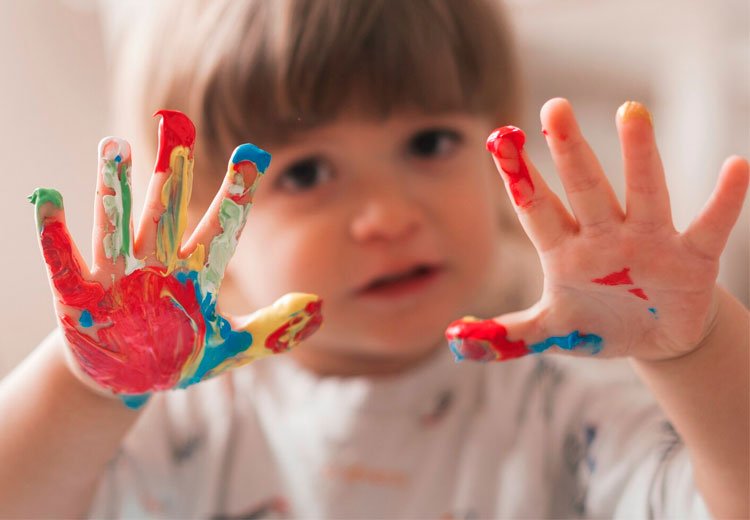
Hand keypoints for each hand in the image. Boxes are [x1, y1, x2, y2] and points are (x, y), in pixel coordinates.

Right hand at [31, 110, 321, 407]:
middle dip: (171, 174)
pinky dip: (55, 234)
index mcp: (194, 273)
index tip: (255, 155)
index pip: (221, 228)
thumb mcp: (229, 349)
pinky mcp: (77, 294)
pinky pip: (64, 260)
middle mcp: (157, 263)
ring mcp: (116, 275)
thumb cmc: (179, 357)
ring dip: (114, 188)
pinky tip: (49, 199)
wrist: (125, 380)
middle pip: (166, 212)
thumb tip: (316, 306)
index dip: (237, 194)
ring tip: (113, 146)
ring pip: (117, 224)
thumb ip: (271, 328)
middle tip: (177, 126)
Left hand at [447, 98, 748, 361]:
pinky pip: (710, 227)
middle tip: (554, 107)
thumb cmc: (596, 322)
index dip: (519, 177)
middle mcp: (604, 236)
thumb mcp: (552, 330)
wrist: (652, 339)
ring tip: (631, 113)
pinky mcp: (691, 260)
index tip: (499, 137)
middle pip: (584, 189)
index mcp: (565, 251)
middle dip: (570, 151)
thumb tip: (454, 340)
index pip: (537, 208)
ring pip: (642, 193)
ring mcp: (648, 243)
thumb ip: (508, 334)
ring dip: (638, 157)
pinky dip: (725, 201)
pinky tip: (737, 167)